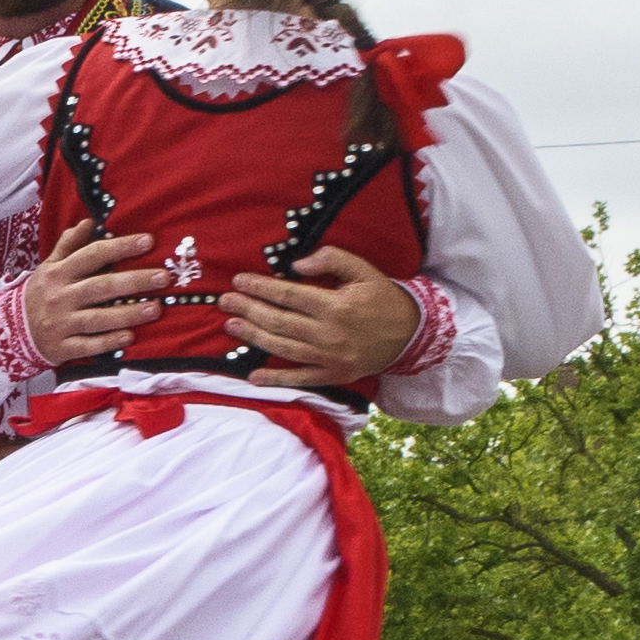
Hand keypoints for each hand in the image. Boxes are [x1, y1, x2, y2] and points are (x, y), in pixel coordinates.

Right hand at [20, 221, 163, 370]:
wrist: (7, 332)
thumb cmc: (39, 295)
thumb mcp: (48, 267)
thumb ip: (69, 246)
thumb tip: (88, 223)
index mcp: (58, 274)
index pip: (92, 255)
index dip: (120, 247)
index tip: (149, 242)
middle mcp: (60, 297)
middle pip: (101, 286)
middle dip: (134, 281)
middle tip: (163, 277)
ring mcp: (61, 324)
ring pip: (98, 318)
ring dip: (128, 314)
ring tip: (156, 308)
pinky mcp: (62, 347)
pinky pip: (88, 346)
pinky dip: (109, 342)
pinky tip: (130, 337)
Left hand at [224, 242, 429, 389]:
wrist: (414, 333)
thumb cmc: (384, 298)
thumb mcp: (364, 271)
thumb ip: (332, 260)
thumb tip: (296, 264)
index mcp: (336, 306)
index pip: (288, 295)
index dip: (260, 288)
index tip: (239, 281)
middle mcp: (330, 334)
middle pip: (279, 321)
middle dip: (248, 310)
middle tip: (226, 302)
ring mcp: (330, 357)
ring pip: (283, 348)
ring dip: (253, 337)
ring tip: (231, 326)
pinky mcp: (334, 375)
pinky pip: (301, 378)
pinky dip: (277, 379)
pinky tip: (253, 377)